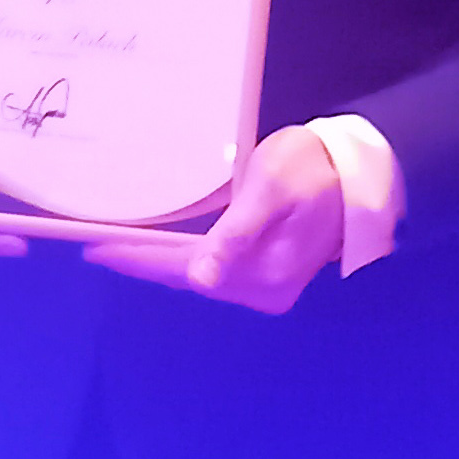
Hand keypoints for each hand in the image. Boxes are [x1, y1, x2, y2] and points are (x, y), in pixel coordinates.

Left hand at [83, 126, 341, 313]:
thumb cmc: (312, 168)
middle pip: (190, 278)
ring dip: (164, 265)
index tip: (97, 250)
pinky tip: (166, 253)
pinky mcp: (273, 279)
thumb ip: (236, 233)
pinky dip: (188, 263)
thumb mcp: (270, 188)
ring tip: (123, 249)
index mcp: (261, 270)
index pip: (184, 269)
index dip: (140, 259)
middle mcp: (263, 290)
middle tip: (99, 247)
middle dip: (145, 263)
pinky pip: (219, 274)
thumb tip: (202, 278)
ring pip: (203, 279)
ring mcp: (270, 289)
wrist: (361, 175)